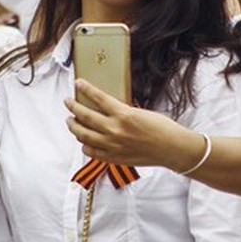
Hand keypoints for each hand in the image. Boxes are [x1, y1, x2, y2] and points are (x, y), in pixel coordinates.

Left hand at [65, 79, 196, 170]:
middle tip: (68, 101)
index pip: (98, 98)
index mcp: (124, 114)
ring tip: (70, 121)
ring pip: (83, 135)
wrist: (172, 149)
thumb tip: (106, 109)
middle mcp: (115, 130)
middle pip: (85, 116)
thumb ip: (121, 112)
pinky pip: (92, 152)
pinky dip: (85, 145)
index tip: (78, 83)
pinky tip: (84, 141)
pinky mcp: (114, 158)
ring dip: (74, 127)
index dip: (86, 89)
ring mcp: (113, 146)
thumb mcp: (140, 112)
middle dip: (73, 107)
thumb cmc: (161, 128)